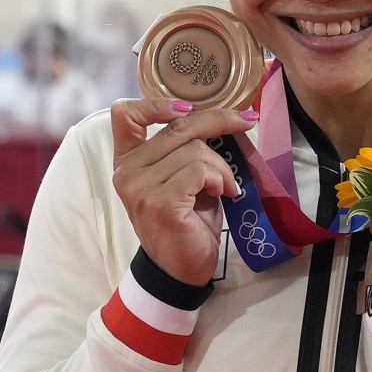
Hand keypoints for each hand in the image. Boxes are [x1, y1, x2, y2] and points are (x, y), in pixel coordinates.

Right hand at [110, 98, 256, 285]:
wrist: (182, 269)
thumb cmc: (187, 220)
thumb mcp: (182, 177)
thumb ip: (184, 148)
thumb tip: (222, 116)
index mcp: (127, 160)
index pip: (125, 114)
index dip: (156, 103)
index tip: (188, 108)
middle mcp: (127, 171)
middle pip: (178, 126)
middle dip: (219, 120)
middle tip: (247, 122)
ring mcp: (140, 187)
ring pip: (195, 150)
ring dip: (221, 166)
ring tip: (225, 187)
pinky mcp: (160, 202)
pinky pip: (200, 170)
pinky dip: (220, 179)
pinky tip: (222, 194)